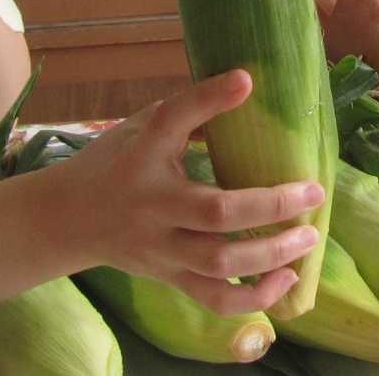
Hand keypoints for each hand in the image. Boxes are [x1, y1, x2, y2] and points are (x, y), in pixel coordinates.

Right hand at [58, 70, 326, 313]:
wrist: (65, 219)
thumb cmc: (115, 162)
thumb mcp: (142, 126)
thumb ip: (190, 111)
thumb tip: (249, 83)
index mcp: (143, 155)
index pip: (173, 120)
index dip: (209, 99)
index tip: (247, 80)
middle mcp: (153, 206)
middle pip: (215, 214)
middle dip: (271, 205)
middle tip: (314, 191)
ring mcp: (160, 249)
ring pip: (219, 264)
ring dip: (270, 255)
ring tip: (308, 238)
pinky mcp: (167, 278)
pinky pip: (213, 299)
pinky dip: (253, 298)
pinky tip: (285, 280)